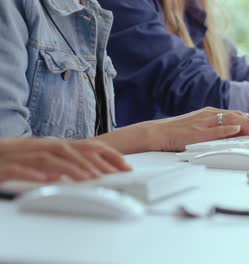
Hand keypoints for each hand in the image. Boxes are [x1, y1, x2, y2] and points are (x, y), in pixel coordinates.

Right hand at [0, 138, 131, 182]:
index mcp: (56, 146)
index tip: (127, 166)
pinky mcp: (7, 165)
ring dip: (74, 168)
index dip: (110, 155)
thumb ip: (65, 163)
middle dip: (99, 162)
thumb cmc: (16, 157)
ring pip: (54, 159)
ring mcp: (27, 154)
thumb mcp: (47, 159)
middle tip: (117, 174)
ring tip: (91, 178)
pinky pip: (23, 168)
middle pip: (77, 150)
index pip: (89, 147)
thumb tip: (86, 172)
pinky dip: (35, 173)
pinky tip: (48, 180)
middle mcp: (46, 147)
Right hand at [150, 107, 248, 151]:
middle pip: (240, 116)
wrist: (159, 132)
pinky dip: (225, 129)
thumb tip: (237, 134)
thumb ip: (220, 130)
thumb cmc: (180, 131)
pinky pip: (213, 130)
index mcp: (215, 114)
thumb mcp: (204, 128)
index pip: (241, 114)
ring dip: (247, 126)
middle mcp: (212, 115)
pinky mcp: (197, 132)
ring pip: (230, 121)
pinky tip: (235, 130)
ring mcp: (205, 123)